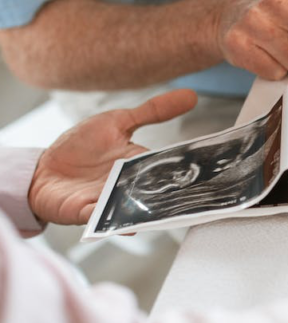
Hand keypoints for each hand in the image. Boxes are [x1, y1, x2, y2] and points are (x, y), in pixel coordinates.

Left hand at [28, 90, 197, 225]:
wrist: (43, 168)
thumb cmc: (80, 147)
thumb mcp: (119, 121)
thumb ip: (154, 111)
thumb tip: (192, 95)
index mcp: (140, 164)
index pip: (168, 168)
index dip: (187, 170)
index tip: (209, 171)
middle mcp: (128, 185)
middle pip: (155, 193)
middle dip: (171, 196)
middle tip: (194, 197)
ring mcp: (107, 200)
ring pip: (132, 209)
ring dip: (145, 211)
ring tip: (162, 212)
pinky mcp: (84, 212)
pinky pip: (101, 220)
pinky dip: (113, 223)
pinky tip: (128, 227)